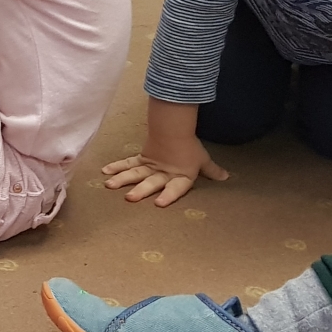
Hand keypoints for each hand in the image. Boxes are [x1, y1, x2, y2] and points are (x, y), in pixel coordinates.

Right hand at [101, 98, 227, 205]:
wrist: (175, 127)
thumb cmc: (190, 147)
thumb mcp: (202, 160)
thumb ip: (212, 171)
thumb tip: (226, 177)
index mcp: (180, 176)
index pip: (175, 188)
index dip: (168, 196)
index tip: (159, 203)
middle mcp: (163, 173)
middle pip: (151, 182)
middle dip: (141, 189)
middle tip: (130, 197)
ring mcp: (150, 166)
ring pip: (136, 173)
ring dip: (122, 179)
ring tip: (110, 185)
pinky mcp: (142, 159)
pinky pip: (128, 163)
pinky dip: (117, 166)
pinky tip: (105, 171)